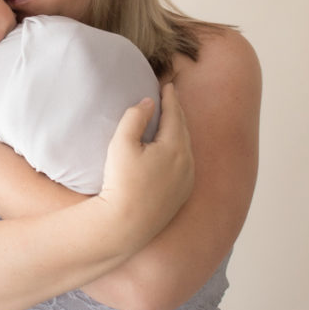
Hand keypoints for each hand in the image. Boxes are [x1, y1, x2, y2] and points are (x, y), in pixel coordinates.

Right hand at [99, 83, 193, 231]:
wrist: (127, 224)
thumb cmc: (121, 182)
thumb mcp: (121, 145)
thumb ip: (134, 117)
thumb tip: (148, 102)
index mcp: (175, 147)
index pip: (175, 114)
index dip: (170, 97)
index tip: (168, 84)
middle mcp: (187, 162)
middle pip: (183, 129)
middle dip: (177, 112)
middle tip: (170, 98)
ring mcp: (187, 180)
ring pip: (186, 147)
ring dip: (179, 131)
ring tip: (170, 121)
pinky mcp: (182, 195)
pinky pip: (185, 164)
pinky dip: (179, 150)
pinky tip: (171, 151)